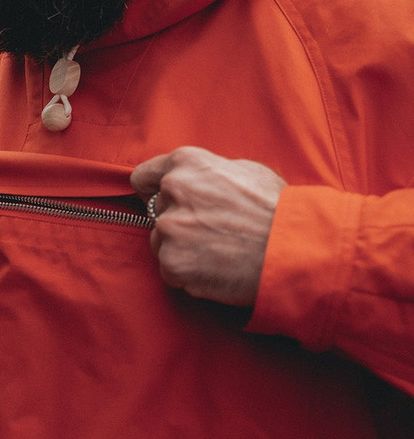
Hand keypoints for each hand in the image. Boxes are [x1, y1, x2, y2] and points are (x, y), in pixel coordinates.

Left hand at [130, 147, 285, 305]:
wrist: (294, 248)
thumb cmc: (277, 210)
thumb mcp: (245, 171)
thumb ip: (207, 174)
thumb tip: (193, 182)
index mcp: (187, 164)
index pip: (143, 178)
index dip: (154, 193)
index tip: (167, 204)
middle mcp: (173, 190)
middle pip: (155, 214)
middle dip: (178, 223)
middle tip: (212, 233)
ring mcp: (170, 228)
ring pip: (161, 243)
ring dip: (181, 250)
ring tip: (218, 252)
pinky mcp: (172, 262)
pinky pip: (170, 271)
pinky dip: (188, 274)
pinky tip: (216, 268)